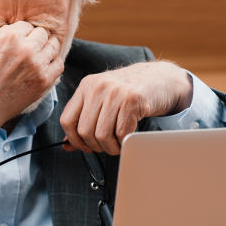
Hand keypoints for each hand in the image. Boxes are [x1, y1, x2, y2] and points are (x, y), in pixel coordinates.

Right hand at [0, 22, 63, 146]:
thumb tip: (13, 32)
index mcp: (8, 37)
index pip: (26, 25)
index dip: (22, 33)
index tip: (20, 41)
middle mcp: (25, 48)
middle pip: (42, 33)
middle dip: (35, 39)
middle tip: (30, 48)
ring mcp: (37, 65)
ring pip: (53, 46)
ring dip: (46, 49)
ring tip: (39, 56)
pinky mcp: (44, 81)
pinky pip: (58, 65)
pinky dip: (53, 63)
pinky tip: (44, 67)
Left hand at [60, 61, 192, 154]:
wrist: (159, 79)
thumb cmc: (129, 93)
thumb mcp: (103, 100)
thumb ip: (84, 120)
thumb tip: (67, 146)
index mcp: (86, 86)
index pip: (66, 120)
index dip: (74, 140)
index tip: (85, 146)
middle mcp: (98, 87)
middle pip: (84, 131)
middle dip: (95, 146)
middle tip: (106, 146)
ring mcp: (115, 92)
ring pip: (101, 135)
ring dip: (110, 147)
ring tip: (117, 144)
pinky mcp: (133, 100)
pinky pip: (121, 132)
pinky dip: (123, 142)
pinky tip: (127, 138)